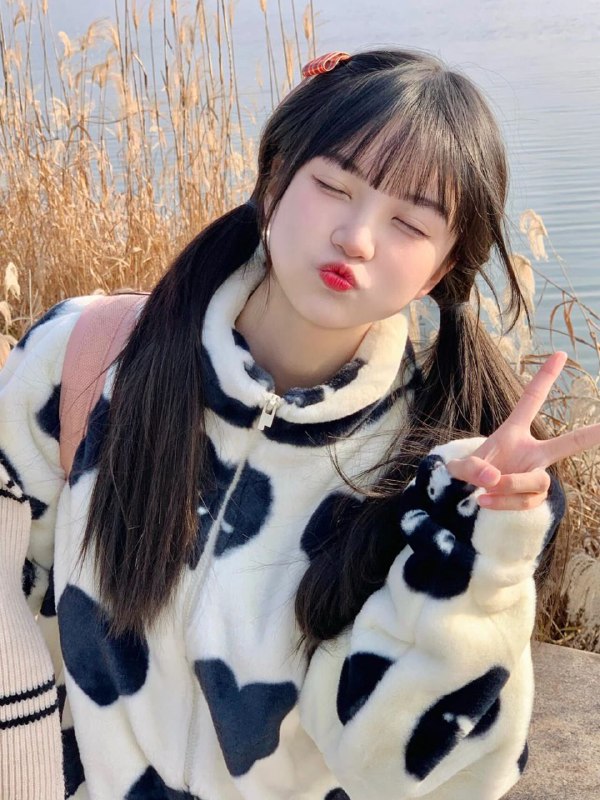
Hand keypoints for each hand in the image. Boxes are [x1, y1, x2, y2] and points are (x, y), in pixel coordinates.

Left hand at [446, 351, 599, 510]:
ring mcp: (537, 474)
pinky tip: (484, 501)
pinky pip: (525, 501)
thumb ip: (471, 468)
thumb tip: (494, 479)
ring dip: (511, 485)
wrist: (471, 495)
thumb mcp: (461, 466)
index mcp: (515, 432)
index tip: (560, 354)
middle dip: (592, 434)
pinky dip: (503, 503)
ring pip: (538, 480)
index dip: (545, 378)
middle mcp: (533, 452)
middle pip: (568, 443)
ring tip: (485, 490)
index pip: (531, 401)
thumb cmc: (472, 471)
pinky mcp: (536, 496)